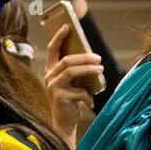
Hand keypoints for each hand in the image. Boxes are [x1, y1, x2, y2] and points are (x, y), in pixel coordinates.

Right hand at [43, 24, 98, 143]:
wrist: (64, 122)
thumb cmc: (70, 99)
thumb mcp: (72, 82)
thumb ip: (76, 71)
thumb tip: (93, 58)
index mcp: (51, 70)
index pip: (52, 50)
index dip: (59, 37)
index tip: (67, 26)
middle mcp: (49, 77)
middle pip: (67, 60)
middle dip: (85, 57)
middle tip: (98, 59)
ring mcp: (53, 87)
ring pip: (72, 72)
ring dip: (89, 70)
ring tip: (101, 70)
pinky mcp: (60, 98)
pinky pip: (79, 91)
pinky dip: (88, 95)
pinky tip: (90, 101)